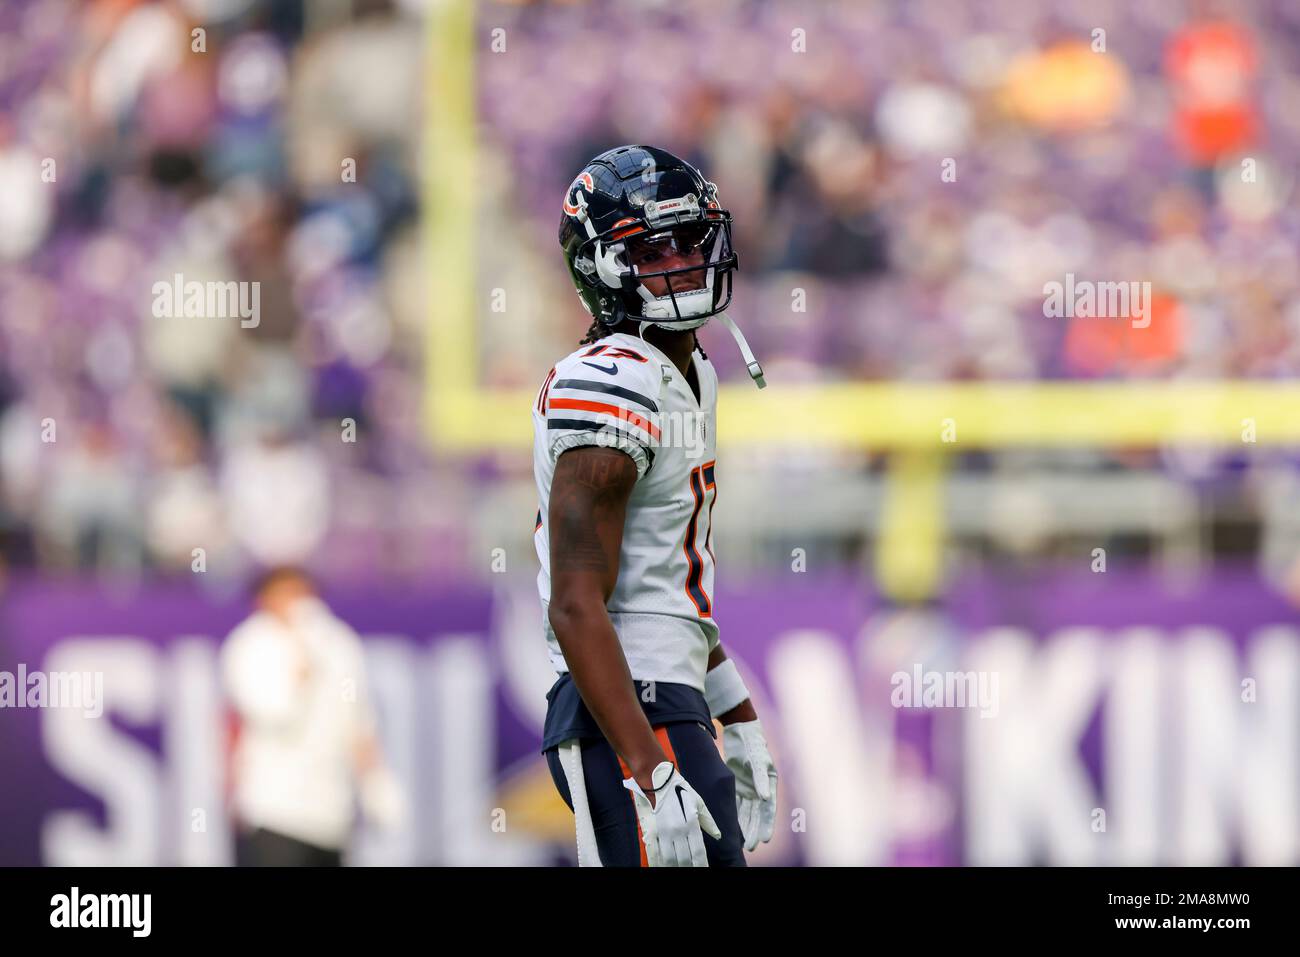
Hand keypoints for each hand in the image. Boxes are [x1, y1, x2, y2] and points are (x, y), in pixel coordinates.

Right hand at [623, 761, 720, 866]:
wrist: (657, 778)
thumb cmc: (680, 789)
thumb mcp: (698, 802)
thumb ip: (708, 821)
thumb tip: (718, 835)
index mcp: (691, 824)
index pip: (698, 853)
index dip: (701, 865)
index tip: (703, 870)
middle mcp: (678, 830)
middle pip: (684, 859)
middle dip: (687, 868)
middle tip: (690, 870)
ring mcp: (662, 832)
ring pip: (669, 859)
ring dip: (673, 867)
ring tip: (678, 870)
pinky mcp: (650, 830)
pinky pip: (653, 853)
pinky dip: (657, 863)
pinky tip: (661, 867)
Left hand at [723, 720, 776, 850]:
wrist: (740, 731)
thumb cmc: (753, 744)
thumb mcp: (757, 760)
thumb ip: (760, 779)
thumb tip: (765, 798)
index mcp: (769, 783)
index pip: (769, 809)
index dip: (767, 824)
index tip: (765, 839)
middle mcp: (759, 789)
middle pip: (757, 814)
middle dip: (754, 830)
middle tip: (751, 846)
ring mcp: (747, 788)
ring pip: (746, 811)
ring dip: (744, 826)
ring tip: (742, 842)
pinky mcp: (736, 784)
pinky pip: (735, 802)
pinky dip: (733, 813)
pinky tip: (730, 825)